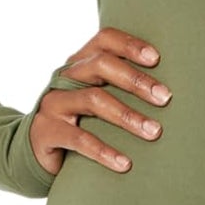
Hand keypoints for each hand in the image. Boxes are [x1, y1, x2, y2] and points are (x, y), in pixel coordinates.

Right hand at [29, 25, 169, 174]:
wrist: (35, 150)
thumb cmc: (78, 121)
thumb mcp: (96, 98)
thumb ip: (119, 88)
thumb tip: (169, 91)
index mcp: (80, 63)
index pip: (104, 40)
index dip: (130, 45)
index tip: (157, 59)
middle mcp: (65, 77)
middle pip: (101, 65)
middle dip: (136, 81)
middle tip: (165, 98)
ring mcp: (54, 103)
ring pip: (94, 100)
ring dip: (127, 116)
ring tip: (154, 132)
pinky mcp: (47, 131)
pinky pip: (79, 139)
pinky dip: (104, 152)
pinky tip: (125, 164)